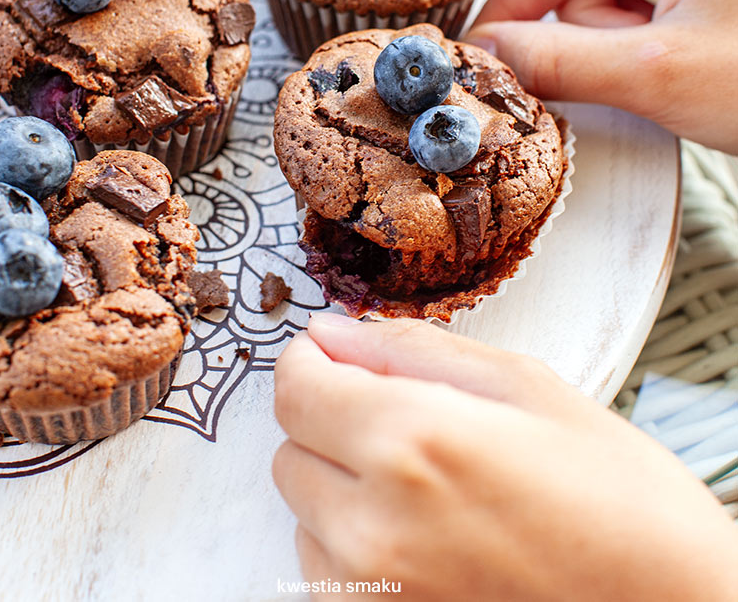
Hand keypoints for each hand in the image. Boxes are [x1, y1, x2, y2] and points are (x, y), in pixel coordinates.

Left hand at [274, 315, 737, 601]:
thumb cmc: (620, 503)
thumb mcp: (526, 387)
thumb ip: (412, 350)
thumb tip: (334, 335)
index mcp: (414, 442)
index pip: (295, 387)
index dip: (313, 360)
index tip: (338, 357)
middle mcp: (376, 527)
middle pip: (290, 449)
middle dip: (334, 421)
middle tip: (409, 424)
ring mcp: (373, 596)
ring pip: (304, 514)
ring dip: (344, 488)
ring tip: (434, 492)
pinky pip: (327, 575)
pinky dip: (357, 547)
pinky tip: (429, 542)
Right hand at [466, 0, 737, 151]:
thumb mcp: (659, 76)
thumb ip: (560, 62)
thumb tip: (492, 55)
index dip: (510, 7)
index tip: (482, 55)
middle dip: (584, 35)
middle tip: (625, 76)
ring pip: (609, 2)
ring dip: (615, 50)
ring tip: (666, 80)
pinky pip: (641, 16)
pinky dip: (639, 53)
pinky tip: (674, 78)